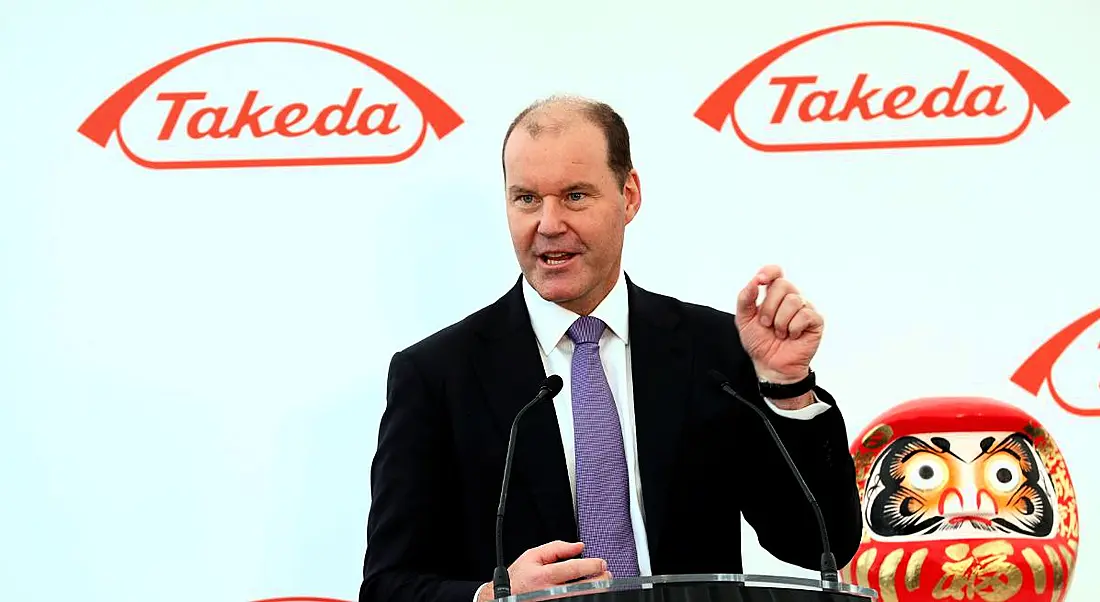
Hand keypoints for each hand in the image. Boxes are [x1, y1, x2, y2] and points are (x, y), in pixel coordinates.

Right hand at [477, 541, 611, 601]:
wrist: (504, 597)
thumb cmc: (519, 577)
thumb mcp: (532, 556)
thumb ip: (557, 548)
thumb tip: (578, 546)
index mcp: (543, 576)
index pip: (572, 569)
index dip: (591, 565)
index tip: (601, 563)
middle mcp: (549, 593)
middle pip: (581, 587)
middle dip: (599, 580)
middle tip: (606, 574)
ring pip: (580, 596)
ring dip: (595, 590)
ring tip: (602, 583)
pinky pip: (574, 600)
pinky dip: (584, 596)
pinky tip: (588, 591)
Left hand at [735, 265, 822, 385]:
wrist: (770, 365)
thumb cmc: (760, 342)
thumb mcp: (744, 320)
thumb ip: (745, 299)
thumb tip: (754, 282)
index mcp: (773, 295)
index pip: (775, 272)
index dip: (769, 272)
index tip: (760, 280)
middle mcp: (790, 298)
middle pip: (782, 284)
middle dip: (769, 307)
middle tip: (766, 323)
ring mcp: (804, 308)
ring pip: (793, 301)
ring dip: (780, 321)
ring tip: (779, 333)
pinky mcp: (815, 320)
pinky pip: (804, 315)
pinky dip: (793, 328)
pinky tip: (792, 336)